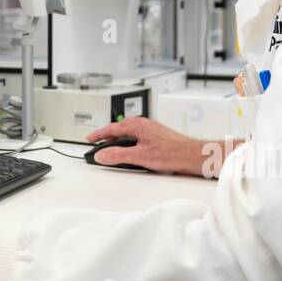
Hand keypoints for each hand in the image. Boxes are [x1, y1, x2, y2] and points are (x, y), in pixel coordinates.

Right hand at [85, 116, 220, 175]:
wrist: (192, 155)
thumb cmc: (172, 152)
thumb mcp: (139, 156)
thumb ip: (118, 155)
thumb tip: (101, 155)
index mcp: (137, 125)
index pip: (111, 128)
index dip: (98, 134)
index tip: (89, 139)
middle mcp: (144, 124)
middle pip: (120, 128)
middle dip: (108, 135)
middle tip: (97, 143)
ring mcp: (151, 130)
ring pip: (129, 132)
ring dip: (119, 139)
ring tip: (112, 147)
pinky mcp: (158, 136)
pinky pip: (138, 136)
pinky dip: (129, 142)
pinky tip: (132, 150)